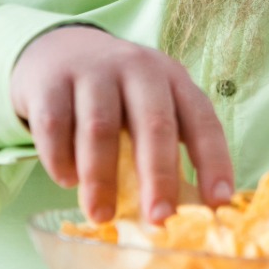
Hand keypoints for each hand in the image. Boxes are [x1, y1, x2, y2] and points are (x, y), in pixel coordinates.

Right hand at [10, 25, 233, 224]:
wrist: (59, 49)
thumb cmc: (115, 94)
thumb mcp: (147, 105)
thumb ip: (163, 146)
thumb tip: (179, 215)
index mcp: (173, 79)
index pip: (202, 121)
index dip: (213, 161)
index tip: (217, 202)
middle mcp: (138, 68)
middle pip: (154, 123)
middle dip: (159, 176)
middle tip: (158, 218)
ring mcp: (93, 70)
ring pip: (100, 128)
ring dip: (101, 178)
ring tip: (101, 215)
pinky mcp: (51, 81)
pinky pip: (55, 126)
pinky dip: (60, 159)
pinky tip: (67, 180)